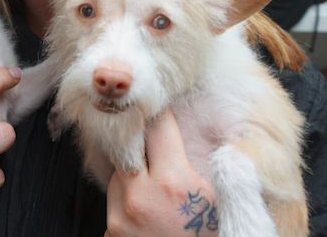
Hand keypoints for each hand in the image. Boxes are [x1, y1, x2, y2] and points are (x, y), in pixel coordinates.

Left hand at [104, 108, 218, 236]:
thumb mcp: (216, 203)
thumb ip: (209, 167)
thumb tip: (202, 136)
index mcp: (173, 182)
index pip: (157, 126)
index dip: (160, 113)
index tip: (160, 104)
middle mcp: (141, 194)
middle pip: (129, 141)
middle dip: (139, 134)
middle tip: (146, 126)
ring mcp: (120, 214)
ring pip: (119, 169)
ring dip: (133, 168)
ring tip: (154, 183)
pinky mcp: (110, 230)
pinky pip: (115, 197)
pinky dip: (127, 194)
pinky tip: (145, 208)